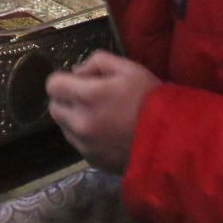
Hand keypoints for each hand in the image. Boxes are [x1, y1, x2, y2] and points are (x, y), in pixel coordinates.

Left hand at [45, 50, 159, 173]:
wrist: (170, 139)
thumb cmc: (150, 99)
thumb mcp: (128, 68)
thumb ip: (97, 62)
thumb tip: (77, 72)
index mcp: (88, 96)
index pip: (52, 85)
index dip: (63, 80)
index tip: (78, 82)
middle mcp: (80, 122)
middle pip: (54, 107)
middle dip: (66, 100)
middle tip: (88, 98)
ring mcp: (85, 144)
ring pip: (64, 127)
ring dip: (74, 119)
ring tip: (100, 116)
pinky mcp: (91, 160)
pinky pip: (78, 144)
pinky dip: (85, 137)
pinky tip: (106, 133)